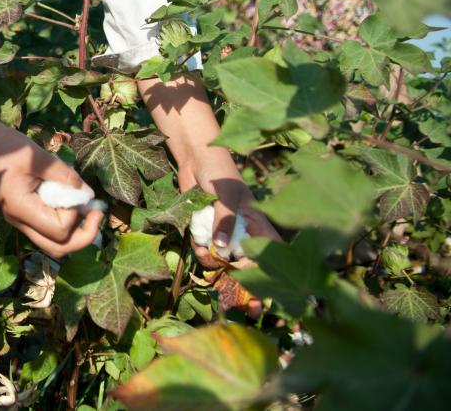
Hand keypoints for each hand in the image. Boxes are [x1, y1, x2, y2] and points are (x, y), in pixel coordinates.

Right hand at [0, 119, 103, 259]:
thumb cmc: (7, 147)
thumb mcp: (37, 156)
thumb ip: (64, 175)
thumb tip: (87, 194)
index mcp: (21, 209)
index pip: (59, 231)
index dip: (74, 215)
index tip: (77, 193)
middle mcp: (19, 221)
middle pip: (58, 249)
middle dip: (82, 236)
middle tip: (96, 214)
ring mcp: (19, 220)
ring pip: (53, 244)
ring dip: (74, 232)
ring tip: (86, 210)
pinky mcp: (23, 214)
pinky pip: (47, 230)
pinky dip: (63, 223)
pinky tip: (71, 203)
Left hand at [180, 145, 280, 315]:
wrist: (194, 157)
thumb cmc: (219, 171)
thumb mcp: (226, 194)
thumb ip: (226, 219)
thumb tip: (223, 248)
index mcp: (258, 224)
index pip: (271, 254)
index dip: (273, 276)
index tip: (271, 299)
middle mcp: (243, 232)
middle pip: (249, 266)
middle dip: (246, 288)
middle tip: (245, 310)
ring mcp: (224, 233)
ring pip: (224, 262)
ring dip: (214, 265)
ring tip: (206, 255)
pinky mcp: (205, 230)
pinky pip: (205, 251)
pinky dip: (201, 253)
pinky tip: (197, 245)